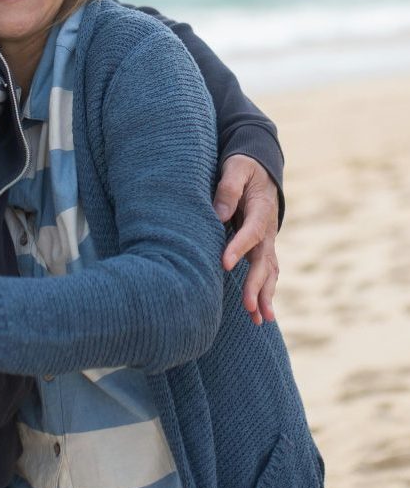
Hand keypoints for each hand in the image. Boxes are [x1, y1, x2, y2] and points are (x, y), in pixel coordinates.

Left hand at [213, 155, 279, 325]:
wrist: (262, 169)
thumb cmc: (244, 167)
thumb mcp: (236, 168)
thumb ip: (228, 188)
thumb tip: (218, 214)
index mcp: (261, 210)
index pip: (249, 232)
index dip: (238, 248)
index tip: (224, 264)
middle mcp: (267, 230)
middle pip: (263, 261)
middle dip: (256, 285)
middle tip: (249, 307)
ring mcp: (267, 241)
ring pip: (269, 272)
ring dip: (265, 296)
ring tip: (261, 320)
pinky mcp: (262, 248)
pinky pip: (266, 273)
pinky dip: (265, 293)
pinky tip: (261, 314)